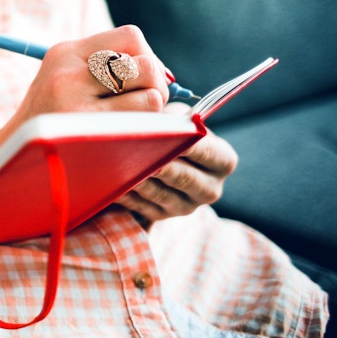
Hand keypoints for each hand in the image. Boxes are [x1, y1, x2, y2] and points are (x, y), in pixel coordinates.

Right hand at [4, 25, 169, 134]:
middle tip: (148, 105)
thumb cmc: (48, 120)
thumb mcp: (64, 80)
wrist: (9, 157)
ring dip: (152, 113)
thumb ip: (106, 69)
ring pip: (150, 95)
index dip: (147, 57)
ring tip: (136, 124)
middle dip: (157, 85)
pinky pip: (141, 125)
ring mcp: (74, 104)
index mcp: (64, 52)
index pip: (130, 37)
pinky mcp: (83, 134)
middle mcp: (68, 72)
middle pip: (145, 64)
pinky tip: (130, 138)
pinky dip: (147, 132)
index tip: (142, 79)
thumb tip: (165, 75)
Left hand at [115, 103, 238, 221]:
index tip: (173, 136)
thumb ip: (176, 120)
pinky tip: (114, 183)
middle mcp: (210, 189)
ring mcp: (186, 207)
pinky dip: (127, 195)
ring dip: (141, 181)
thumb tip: (162, 122)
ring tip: (123, 168)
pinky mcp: (161, 217)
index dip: (191, 145)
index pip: (209, 153)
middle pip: (186, 179)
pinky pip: (142, 207)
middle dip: (164, 166)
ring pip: (161, 195)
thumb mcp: (181, 121)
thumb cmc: (174, 131)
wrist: (165, 157)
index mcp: (223, 162)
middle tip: (144, 156)